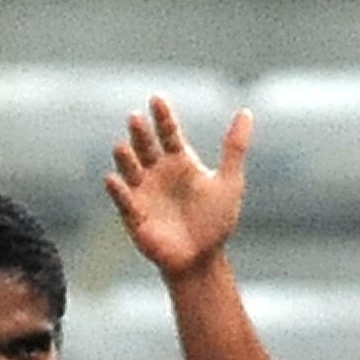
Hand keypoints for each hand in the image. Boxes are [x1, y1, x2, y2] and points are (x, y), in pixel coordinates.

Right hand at [105, 96, 251, 279]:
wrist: (203, 260)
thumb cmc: (216, 222)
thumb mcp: (229, 182)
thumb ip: (234, 147)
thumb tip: (246, 112)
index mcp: (180, 162)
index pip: (168, 132)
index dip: (163, 116)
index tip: (157, 99)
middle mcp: (158, 173)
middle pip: (146, 146)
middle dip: (140, 134)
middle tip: (136, 118)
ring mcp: (145, 193)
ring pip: (131, 169)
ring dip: (125, 158)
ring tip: (122, 146)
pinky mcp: (135, 216)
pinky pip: (124, 200)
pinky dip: (118, 190)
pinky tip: (113, 179)